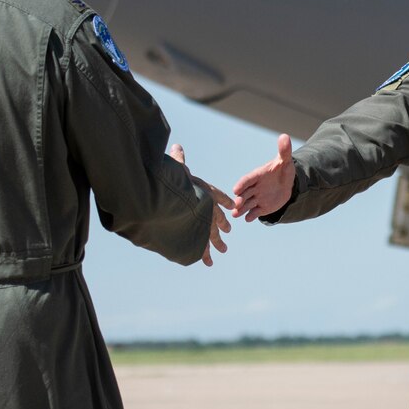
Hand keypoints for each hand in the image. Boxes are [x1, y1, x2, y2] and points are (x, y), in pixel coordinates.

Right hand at [168, 144, 233, 265]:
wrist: (177, 199)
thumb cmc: (176, 181)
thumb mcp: (178, 168)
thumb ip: (178, 160)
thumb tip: (177, 146)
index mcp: (206, 192)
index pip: (219, 197)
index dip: (225, 201)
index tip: (232, 206)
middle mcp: (208, 208)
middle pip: (217, 219)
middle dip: (222, 227)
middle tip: (227, 234)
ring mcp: (203, 222)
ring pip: (211, 236)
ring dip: (216, 245)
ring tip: (222, 252)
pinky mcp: (197, 234)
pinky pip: (200, 246)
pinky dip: (203, 254)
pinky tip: (206, 261)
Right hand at [231, 134, 295, 221]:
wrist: (288, 183)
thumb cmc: (283, 170)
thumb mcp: (285, 161)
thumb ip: (284, 151)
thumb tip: (284, 136)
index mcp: (257, 175)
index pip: (248, 179)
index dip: (242, 184)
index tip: (236, 189)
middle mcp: (254, 187)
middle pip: (245, 193)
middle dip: (240, 199)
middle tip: (235, 204)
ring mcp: (257, 197)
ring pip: (247, 204)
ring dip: (241, 209)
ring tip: (235, 215)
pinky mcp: (261, 207)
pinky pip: (256, 212)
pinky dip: (252, 216)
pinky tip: (248, 219)